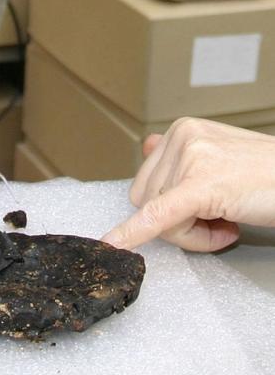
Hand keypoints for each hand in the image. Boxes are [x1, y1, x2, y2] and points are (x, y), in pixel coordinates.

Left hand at [102, 117, 274, 251]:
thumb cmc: (271, 177)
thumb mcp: (222, 159)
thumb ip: (184, 156)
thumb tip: (146, 146)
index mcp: (183, 131)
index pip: (148, 182)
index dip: (170, 208)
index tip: (192, 216)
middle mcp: (182, 136)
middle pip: (147, 199)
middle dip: (181, 223)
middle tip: (223, 222)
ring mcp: (191, 156)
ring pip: (161, 217)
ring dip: (196, 233)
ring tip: (231, 221)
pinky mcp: (202, 184)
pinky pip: (159, 215)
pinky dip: (135, 233)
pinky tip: (115, 244)